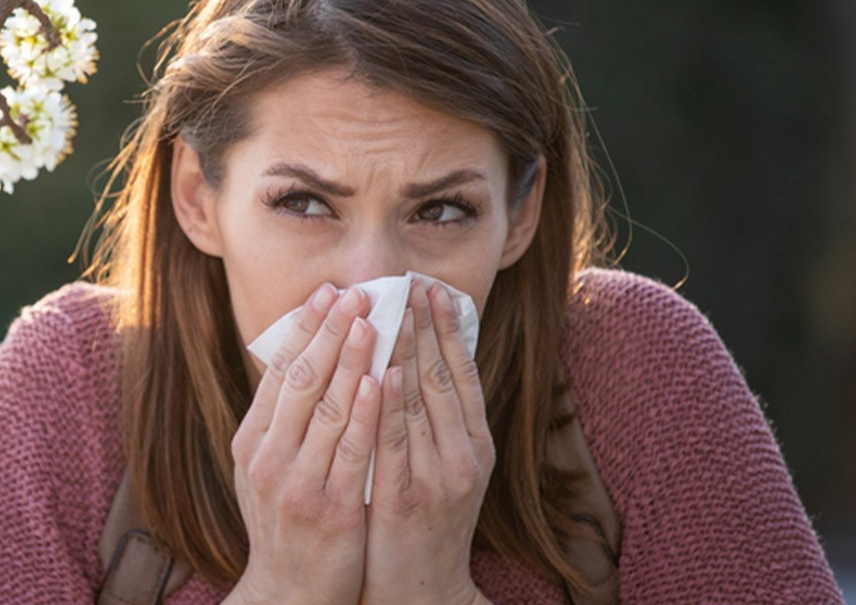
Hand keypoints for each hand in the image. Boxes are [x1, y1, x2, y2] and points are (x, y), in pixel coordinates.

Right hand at [226, 284, 379, 604]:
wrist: (289, 597)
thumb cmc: (287, 525)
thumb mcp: (268, 469)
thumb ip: (282, 421)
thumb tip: (302, 359)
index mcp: (252, 443)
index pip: (278, 372)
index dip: (304, 329)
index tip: (328, 292)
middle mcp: (268, 458)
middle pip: (300, 380)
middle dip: (328, 331)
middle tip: (355, 292)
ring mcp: (297, 484)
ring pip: (325, 408)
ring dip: (349, 359)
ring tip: (370, 319)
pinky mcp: (330, 510)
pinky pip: (350, 452)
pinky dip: (363, 413)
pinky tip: (378, 381)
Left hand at [360, 281, 495, 604]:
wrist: (422, 592)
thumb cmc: (423, 525)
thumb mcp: (440, 470)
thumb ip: (432, 423)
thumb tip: (414, 365)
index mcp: (474, 445)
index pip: (461, 373)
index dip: (449, 329)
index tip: (433, 288)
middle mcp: (464, 455)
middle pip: (444, 378)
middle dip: (427, 326)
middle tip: (411, 281)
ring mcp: (437, 477)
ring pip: (421, 403)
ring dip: (406, 351)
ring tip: (392, 308)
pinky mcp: (408, 499)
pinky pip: (396, 443)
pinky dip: (391, 406)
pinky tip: (382, 373)